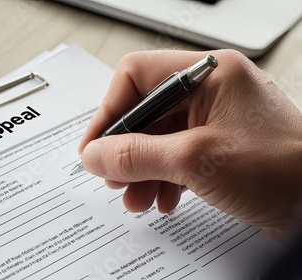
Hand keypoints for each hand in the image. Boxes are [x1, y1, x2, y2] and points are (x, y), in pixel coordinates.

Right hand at [78, 49, 301, 242]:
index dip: (110, 111)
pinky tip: (163, 200)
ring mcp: (217, 120)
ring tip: (136, 198)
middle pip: (146, 112)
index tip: (94, 146)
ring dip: (142, 170)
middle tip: (113, 177)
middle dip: (126, 150)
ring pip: (159, 138)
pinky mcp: (221, 147)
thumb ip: (137, 155)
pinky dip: (164, 179)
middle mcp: (212, 92)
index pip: (137, 77)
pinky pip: (178, 156)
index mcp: (209, 74)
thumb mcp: (196, 160)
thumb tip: (95, 154)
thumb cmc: (285, 170)